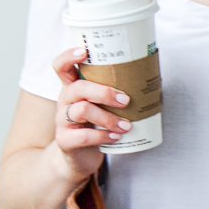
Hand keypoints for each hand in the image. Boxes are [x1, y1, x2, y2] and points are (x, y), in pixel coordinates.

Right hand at [51, 47, 130, 178]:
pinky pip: (83, 136)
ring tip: (126, 125)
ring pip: (83, 110)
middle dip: (105, 92)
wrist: (78, 158)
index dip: (69, 56)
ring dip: (109, 118)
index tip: (85, 51)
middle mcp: (64, 101)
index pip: (61, 66)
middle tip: (126, 100)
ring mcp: (62, 121)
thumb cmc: (93, 126)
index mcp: (71, 88)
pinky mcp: (64, 140)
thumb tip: (148, 79)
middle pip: (78, 87)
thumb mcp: (98, 106)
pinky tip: (115, 137)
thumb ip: (111, 93)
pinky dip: (103, 135)